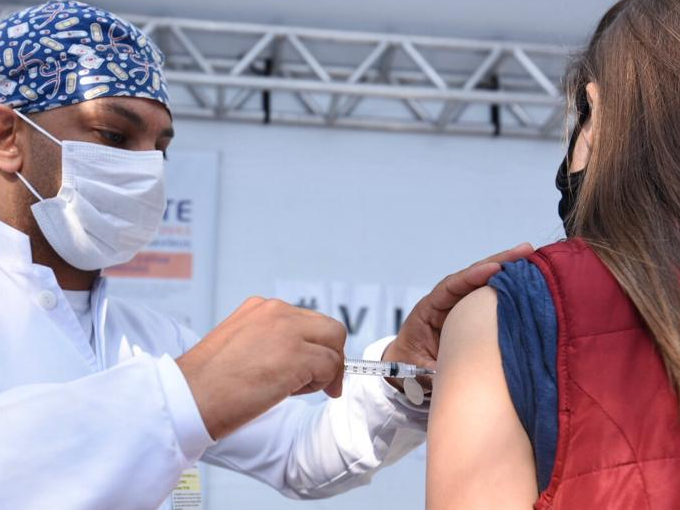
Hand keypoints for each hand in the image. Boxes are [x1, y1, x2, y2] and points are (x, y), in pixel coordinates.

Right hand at [176, 297, 346, 438]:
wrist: (189, 397)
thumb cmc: (208, 381)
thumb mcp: (240, 345)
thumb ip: (271, 342)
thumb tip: (301, 359)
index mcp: (261, 308)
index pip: (307, 321)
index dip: (314, 346)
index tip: (311, 368)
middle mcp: (277, 312)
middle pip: (329, 328)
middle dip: (330, 355)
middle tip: (321, 382)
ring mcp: (289, 331)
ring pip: (334, 345)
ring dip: (325, 372)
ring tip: (297, 390)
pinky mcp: (297, 355)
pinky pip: (330, 367)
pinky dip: (321, 384)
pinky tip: (293, 393)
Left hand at [382, 243, 533, 391]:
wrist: (403, 368)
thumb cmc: (407, 365)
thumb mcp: (414, 369)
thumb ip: (429, 371)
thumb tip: (449, 374)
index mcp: (427, 310)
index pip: (451, 287)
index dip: (473, 276)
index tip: (495, 269)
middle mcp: (445, 302)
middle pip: (472, 277)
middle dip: (498, 262)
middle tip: (526, 250)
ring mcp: (459, 306)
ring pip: (483, 284)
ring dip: (507, 271)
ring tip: (533, 257)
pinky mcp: (471, 315)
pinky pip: (489, 299)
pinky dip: (508, 290)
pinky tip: (528, 281)